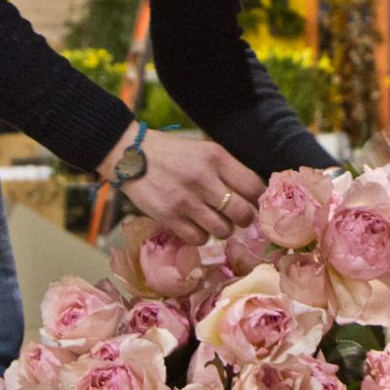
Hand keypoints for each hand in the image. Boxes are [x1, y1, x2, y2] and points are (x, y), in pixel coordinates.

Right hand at [95, 127, 262, 245]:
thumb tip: (253, 196)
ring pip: (223, 230)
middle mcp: (203, 179)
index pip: (253, 187)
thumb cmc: (172, 154)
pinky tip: (196, 226)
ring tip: (215, 221)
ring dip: (223, 229)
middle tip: (238, 217)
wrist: (131, 155)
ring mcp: (186, 200)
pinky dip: (201, 236)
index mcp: (216, 158)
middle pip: (242, 213)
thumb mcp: (204, 151)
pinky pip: (199, 239)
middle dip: (245, 219)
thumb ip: (227, 170)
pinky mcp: (169, 217)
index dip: (258, 200)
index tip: (255, 203)